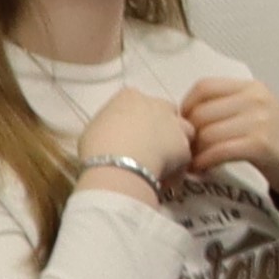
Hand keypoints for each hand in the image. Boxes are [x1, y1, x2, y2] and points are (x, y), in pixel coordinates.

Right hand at [72, 88, 190, 191]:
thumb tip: (110, 136)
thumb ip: (109, 126)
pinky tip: (165, 180)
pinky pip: (185, 158)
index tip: (131, 134)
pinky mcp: (185, 146)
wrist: (117, 165)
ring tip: (161, 164)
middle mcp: (156, 104)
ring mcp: (174, 124)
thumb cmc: (97, 146)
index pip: (139, 102)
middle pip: (166, 112)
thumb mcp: (93, 130)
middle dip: (162, 127)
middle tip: (149, 148)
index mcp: (129, 97)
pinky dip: (177, 169)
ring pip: (184, 131)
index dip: (138, 120)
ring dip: (176, 145)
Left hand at [175, 73, 278, 208]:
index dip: (186, 106)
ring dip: (193, 152)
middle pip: (202, 113)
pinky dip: (204, 162)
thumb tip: (181, 119)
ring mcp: (260, 120)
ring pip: (207, 133)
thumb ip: (226, 108)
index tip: (184, 126)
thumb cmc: (276, 142)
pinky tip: (202, 170)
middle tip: (184, 151)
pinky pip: (218, 151)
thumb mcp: (255, 114)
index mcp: (252, 87)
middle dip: (187, 135)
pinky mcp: (261, 144)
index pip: (204, 87)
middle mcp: (257, 98)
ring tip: (192, 162)